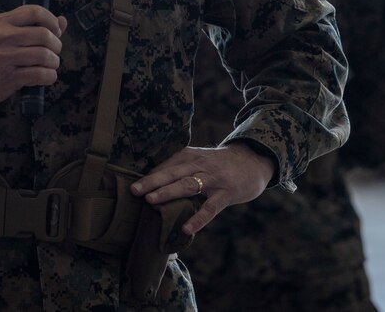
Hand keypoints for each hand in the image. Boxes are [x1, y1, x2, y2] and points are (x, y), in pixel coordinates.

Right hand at [0, 5, 66, 121]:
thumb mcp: (1, 34)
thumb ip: (31, 26)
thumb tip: (62, 21)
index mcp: (1, 22)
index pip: (34, 11)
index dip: (51, 20)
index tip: (55, 31)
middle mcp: (3, 37)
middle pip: (44, 34)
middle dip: (56, 45)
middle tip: (54, 51)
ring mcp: (5, 57)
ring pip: (44, 55)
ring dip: (54, 62)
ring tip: (50, 65)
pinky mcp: (9, 77)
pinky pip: (40, 74)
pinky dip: (49, 77)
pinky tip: (46, 77)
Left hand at [129, 143, 275, 235]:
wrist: (253, 161)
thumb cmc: (219, 165)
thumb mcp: (199, 160)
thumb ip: (180, 170)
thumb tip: (152, 185)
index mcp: (190, 156)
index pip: (166, 166)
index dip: (150, 175)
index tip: (131, 184)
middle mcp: (200, 164)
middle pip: (172, 172)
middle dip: (152, 181)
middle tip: (134, 190)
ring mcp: (214, 179)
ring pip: (188, 185)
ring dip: (168, 192)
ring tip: (151, 201)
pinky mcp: (226, 193)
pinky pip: (210, 208)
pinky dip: (198, 218)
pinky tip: (186, 229)